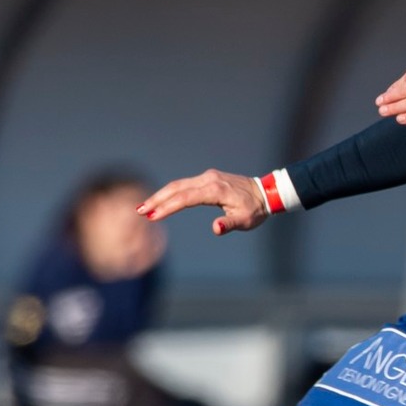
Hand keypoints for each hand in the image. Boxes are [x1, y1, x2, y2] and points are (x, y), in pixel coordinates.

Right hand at [138, 169, 268, 235]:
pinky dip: (171, 192)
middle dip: (157, 199)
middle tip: (140, 211)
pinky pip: (185, 185)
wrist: (266, 192)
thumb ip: (228, 224)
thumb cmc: (256, 209)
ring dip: (161, 195)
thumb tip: (215, 228)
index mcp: (216, 190)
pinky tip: (161, 200)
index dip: (168, 207)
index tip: (153, 216)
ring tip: (144, 208)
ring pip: (178, 185)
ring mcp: (208, 177)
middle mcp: (209, 180)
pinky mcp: (208, 179)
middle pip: (176, 188)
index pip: (185, 198)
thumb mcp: (245, 221)